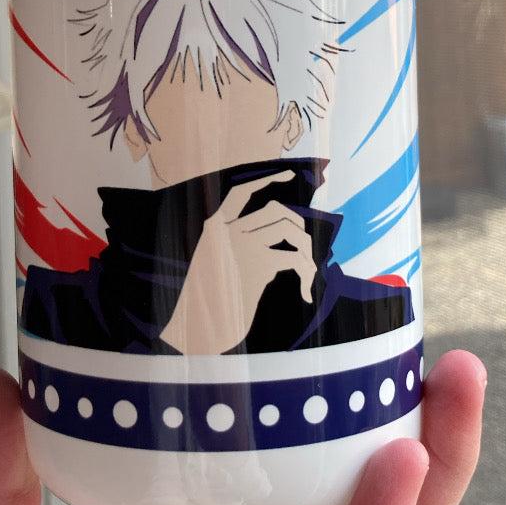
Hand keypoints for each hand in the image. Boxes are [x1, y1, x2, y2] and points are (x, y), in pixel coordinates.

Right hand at [161, 171, 315, 353]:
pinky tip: (305, 294)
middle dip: (299, 228)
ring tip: (307, 274)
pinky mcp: (258, 264)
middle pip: (277, 210)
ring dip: (307, 253)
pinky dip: (307, 276)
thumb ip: (242, 248)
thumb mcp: (219, 266)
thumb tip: (284, 242)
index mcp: (214, 228)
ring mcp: (243, 245)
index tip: (288, 174)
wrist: (198, 329)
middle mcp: (228, 230)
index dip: (266, 181)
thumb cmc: (210, 303)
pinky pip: (296, 259)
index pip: (240, 192)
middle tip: (305, 252)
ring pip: (291, 230)